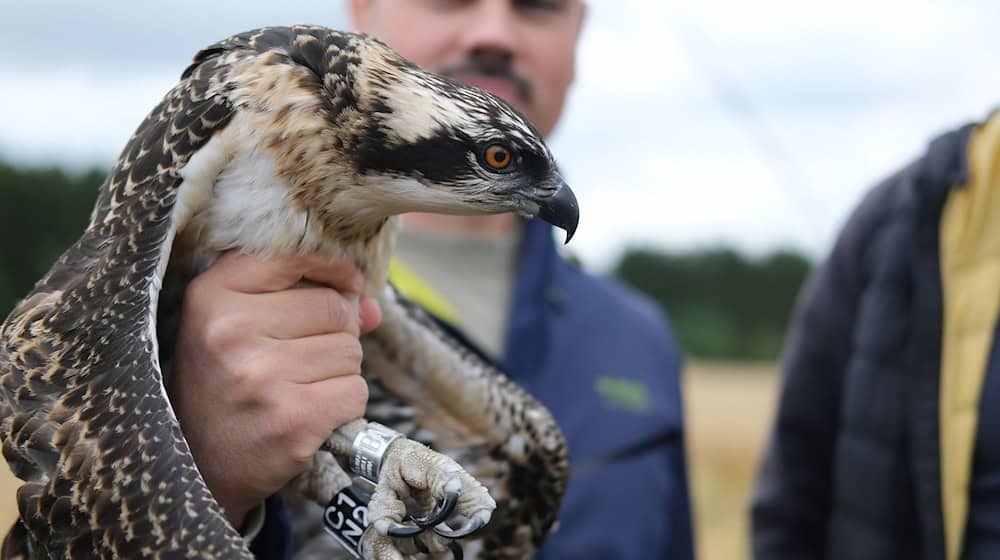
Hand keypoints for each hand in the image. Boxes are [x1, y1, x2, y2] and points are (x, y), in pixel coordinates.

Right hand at [168, 251, 381, 527]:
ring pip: (350, 350)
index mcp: (211, 296)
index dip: (331, 268)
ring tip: (300, 387)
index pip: (295, 257)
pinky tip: (312, 412)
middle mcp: (231, 331)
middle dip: (337, 331)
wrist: (198, 467)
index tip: (346, 282)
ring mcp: (262, 376)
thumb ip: (305, 298)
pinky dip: (345, 403)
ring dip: (340, 370)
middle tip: (302, 358)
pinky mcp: (292, 419)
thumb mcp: (241, 327)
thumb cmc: (226, 384)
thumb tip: (370, 305)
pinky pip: (355, 391)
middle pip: (335, 307)